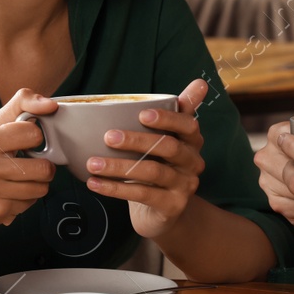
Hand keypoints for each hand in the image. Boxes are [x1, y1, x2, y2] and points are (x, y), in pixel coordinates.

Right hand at [0, 89, 58, 227]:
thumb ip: (23, 103)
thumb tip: (51, 105)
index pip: (32, 133)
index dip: (35, 138)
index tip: (26, 141)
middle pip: (42, 168)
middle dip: (44, 166)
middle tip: (33, 164)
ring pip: (40, 188)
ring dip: (37, 184)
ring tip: (23, 178)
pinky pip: (30, 204)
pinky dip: (26, 199)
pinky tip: (12, 192)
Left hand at [86, 78, 208, 238]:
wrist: (162, 212)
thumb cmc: (160, 166)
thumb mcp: (168, 139)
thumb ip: (177, 111)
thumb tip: (200, 82)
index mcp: (192, 142)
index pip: (188, 125)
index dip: (167, 119)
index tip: (142, 114)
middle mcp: (193, 163)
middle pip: (168, 148)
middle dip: (137, 141)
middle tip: (108, 137)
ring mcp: (185, 186)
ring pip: (152, 173)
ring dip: (119, 167)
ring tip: (93, 163)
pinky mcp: (172, 207)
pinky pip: (142, 195)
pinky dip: (115, 189)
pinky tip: (95, 183)